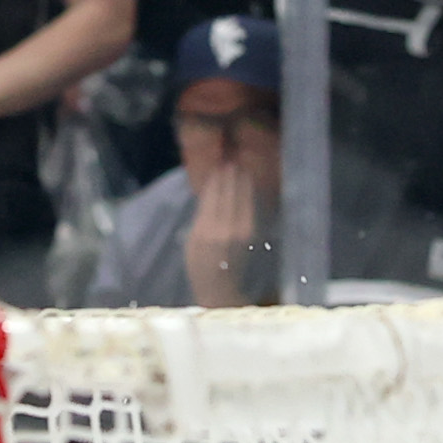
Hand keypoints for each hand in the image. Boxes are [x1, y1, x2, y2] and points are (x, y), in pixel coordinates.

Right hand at [181, 153, 268, 309]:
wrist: (220, 285)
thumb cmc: (199, 263)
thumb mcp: (192, 240)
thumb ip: (201, 215)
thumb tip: (210, 189)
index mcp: (205, 230)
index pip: (212, 196)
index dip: (216, 178)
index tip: (218, 162)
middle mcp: (224, 228)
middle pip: (228, 194)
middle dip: (230, 175)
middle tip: (230, 156)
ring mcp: (240, 229)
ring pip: (241, 197)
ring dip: (240, 179)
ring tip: (239, 164)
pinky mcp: (250, 231)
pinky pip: (248, 205)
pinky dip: (246, 192)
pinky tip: (245, 183)